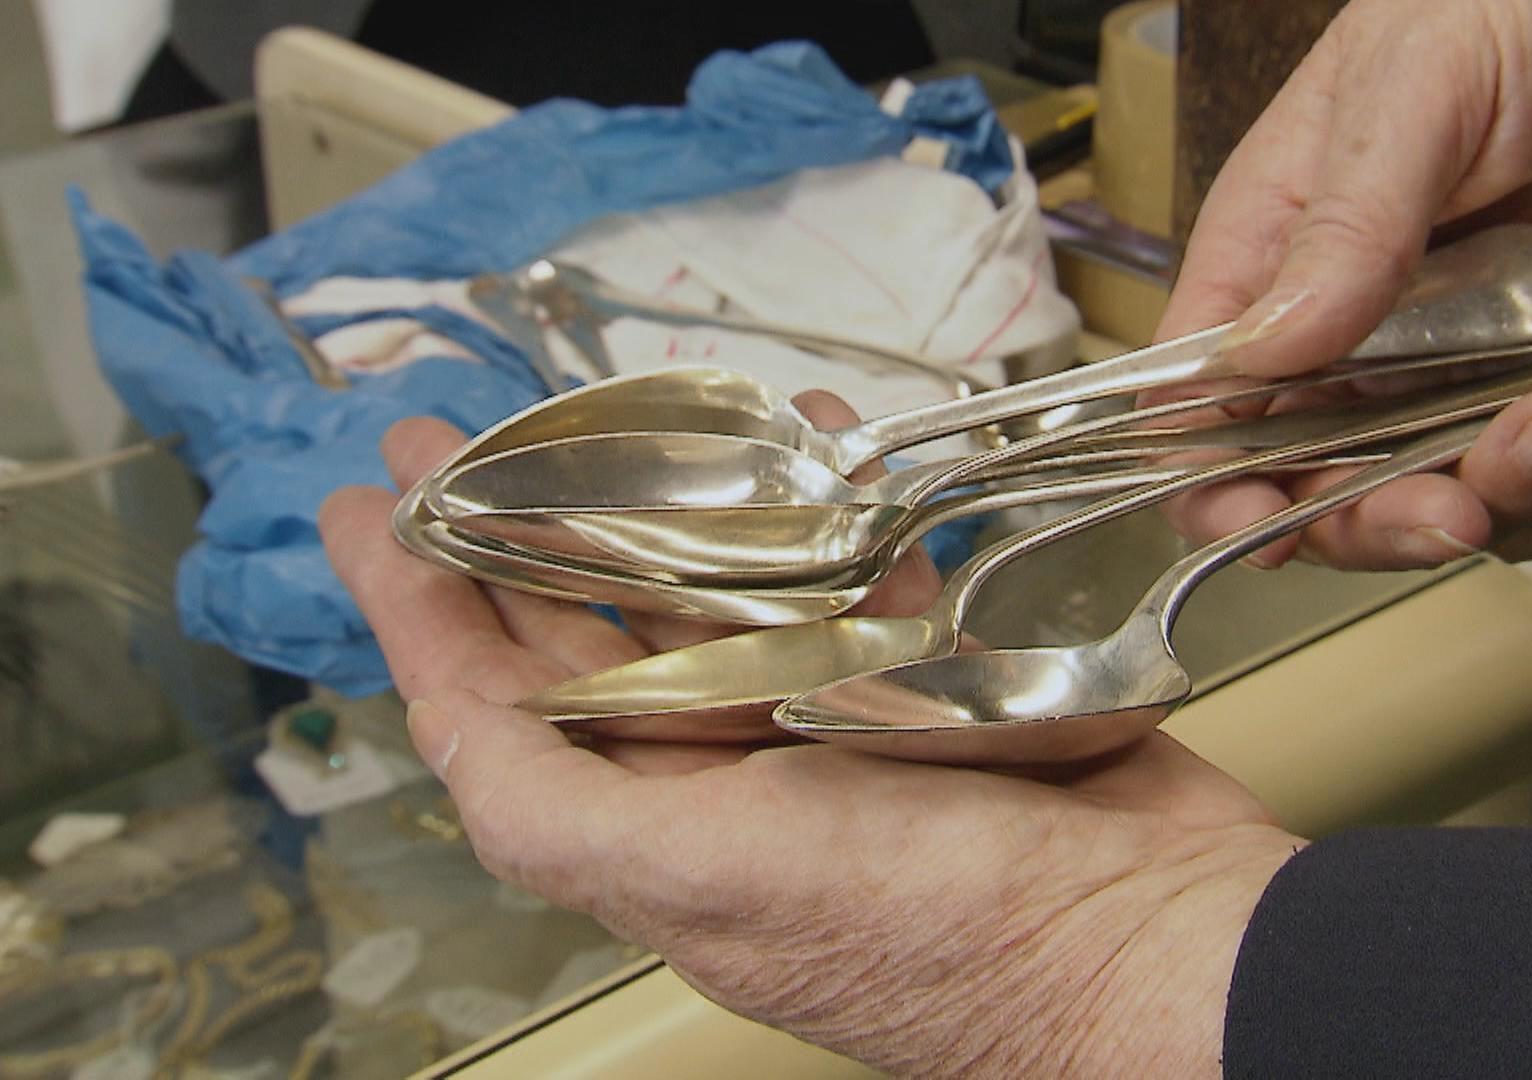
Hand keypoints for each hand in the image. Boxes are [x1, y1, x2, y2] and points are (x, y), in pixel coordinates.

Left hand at [319, 413, 1301, 1075]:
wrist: (1154, 939)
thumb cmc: (937, 928)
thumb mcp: (710, 881)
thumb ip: (554, 812)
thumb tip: (444, 733)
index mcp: (657, 831)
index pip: (498, 705)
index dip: (422, 605)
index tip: (367, 506)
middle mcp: (731, 776)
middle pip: (591, 629)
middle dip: (518, 525)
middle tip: (458, 433)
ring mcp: (836, 724)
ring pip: (725, 586)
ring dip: (681, 494)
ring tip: (645, 411)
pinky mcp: (936, 679)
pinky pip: (859, 572)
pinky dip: (835, 507)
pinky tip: (827, 438)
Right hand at [1155, 0, 1531, 566]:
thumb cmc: (1511, 0)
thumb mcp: (1410, 90)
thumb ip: (1344, 228)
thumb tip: (1259, 354)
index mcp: (1273, 260)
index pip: (1200, 402)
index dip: (1213, 480)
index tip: (1256, 521)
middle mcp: (1352, 333)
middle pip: (1314, 482)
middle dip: (1371, 520)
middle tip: (1446, 512)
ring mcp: (1454, 363)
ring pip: (1434, 495)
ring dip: (1491, 499)